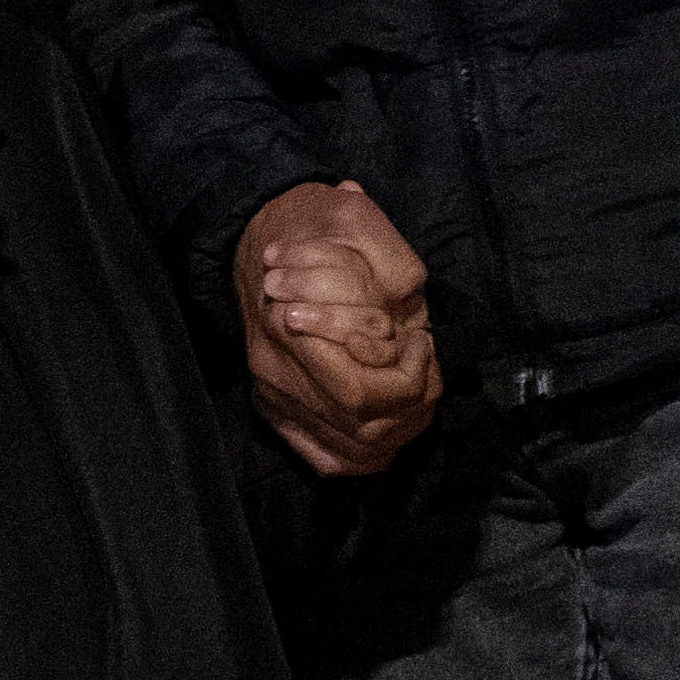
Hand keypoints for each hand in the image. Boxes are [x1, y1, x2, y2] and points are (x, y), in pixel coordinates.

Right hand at [234, 178, 442, 478]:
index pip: (362, 392)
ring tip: (412, 388)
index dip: (409, 374)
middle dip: (410, 402)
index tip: (420, 336)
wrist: (259, 235)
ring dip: (398, 430)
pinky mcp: (276, 410)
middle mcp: (277, 375)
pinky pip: (326, 458)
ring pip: (351, 450)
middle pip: (361, 428)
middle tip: (421, 363)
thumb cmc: (315, 227)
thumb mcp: (357, 221)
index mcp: (290, 329)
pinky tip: (384, 427)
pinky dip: (363, 456)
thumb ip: (392, 266)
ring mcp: (275, 398)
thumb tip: (410, 307)